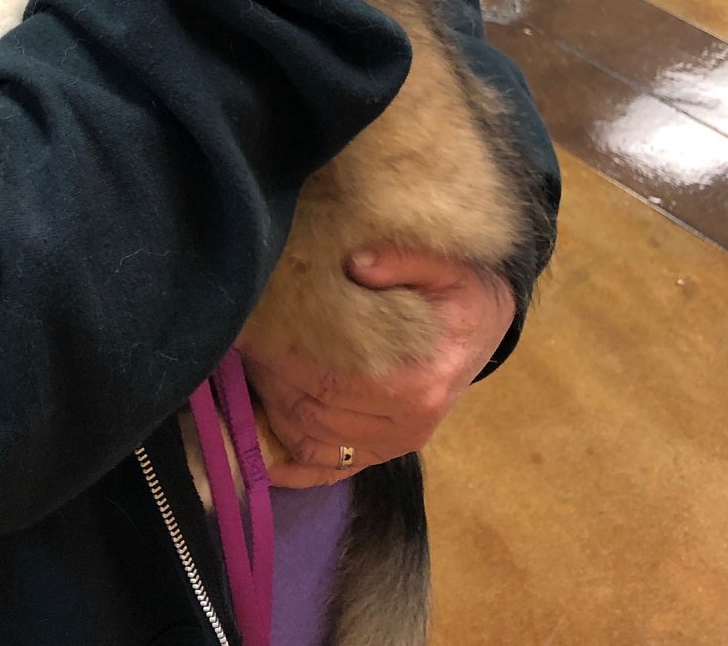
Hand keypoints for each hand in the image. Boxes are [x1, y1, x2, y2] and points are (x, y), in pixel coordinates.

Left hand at [242, 248, 514, 488]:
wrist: (487, 325)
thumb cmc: (461, 292)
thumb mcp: (445, 265)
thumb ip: (403, 260)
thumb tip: (357, 264)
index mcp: (417, 380)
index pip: (329, 378)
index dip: (282, 360)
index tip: (251, 333)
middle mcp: (407, 422)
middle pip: (314, 411)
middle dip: (268, 382)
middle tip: (239, 348)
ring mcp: (398, 443)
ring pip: (315, 441)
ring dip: (271, 414)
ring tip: (242, 378)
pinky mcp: (389, 451)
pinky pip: (334, 468)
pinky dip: (294, 466)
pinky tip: (261, 452)